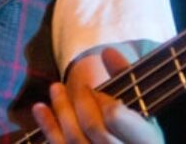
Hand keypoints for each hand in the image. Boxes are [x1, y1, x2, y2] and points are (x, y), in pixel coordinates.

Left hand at [31, 47, 162, 143]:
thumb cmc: (140, 128)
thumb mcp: (142, 102)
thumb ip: (125, 76)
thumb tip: (107, 51)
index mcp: (146, 139)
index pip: (115, 116)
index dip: (101, 99)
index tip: (93, 88)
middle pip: (93, 128)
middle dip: (80, 102)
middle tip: (78, 86)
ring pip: (75, 140)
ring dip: (61, 110)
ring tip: (55, 88)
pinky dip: (48, 128)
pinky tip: (39, 109)